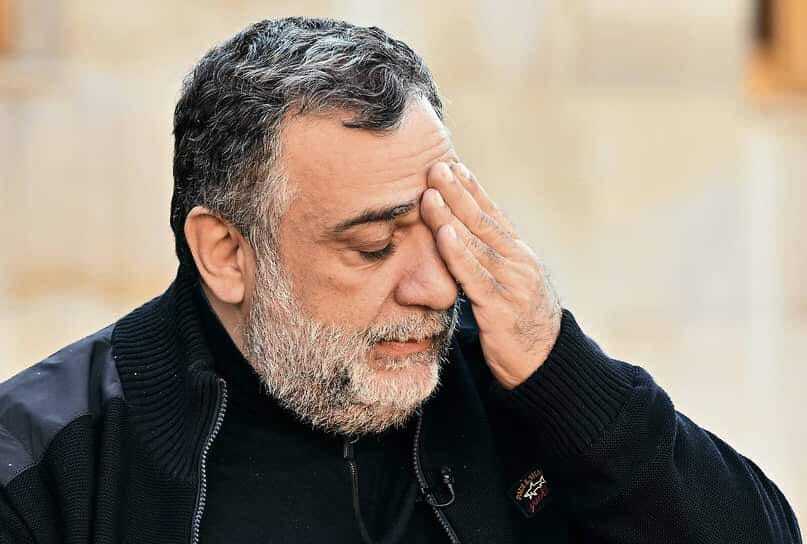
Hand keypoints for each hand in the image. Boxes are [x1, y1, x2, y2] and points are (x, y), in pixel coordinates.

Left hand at [421, 162, 561, 388]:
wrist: (548, 365)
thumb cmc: (522, 325)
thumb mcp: (509, 287)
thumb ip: (488, 264)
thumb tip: (461, 241)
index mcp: (519, 255)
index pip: (493, 214)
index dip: (472, 189)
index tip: (452, 165)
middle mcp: (519, 262)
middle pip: (483, 220)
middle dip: (458, 191)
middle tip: (436, 166)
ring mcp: (513, 284)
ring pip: (478, 243)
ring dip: (451, 216)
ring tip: (430, 192)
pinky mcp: (501, 310)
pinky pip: (476, 278)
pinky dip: (459, 254)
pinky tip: (444, 235)